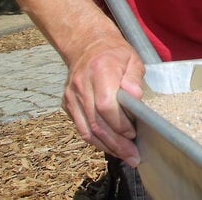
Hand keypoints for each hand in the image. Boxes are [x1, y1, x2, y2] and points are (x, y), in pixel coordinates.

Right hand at [62, 37, 144, 165]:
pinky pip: (81, 128)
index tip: (134, 133)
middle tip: (133, 156)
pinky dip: (96, 140)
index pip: (106, 105)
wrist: (87, 45)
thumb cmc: (115, 53)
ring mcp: (71, 96)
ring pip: (86, 130)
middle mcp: (81, 86)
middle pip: (96, 122)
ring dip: (106, 147)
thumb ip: (134, 77)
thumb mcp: (132, 58)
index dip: (120, 123)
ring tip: (125, 156)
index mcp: (99, 71)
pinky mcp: (67, 104)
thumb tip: (135, 96)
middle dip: (116, 143)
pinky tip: (110, 146)